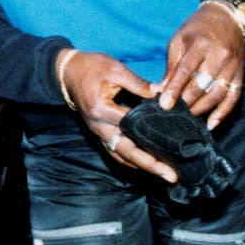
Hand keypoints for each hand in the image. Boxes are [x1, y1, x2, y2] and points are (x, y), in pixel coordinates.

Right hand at [61, 51, 177, 183]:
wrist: (68, 72)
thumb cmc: (91, 67)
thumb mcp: (115, 69)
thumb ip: (138, 84)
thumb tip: (163, 94)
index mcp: (102, 110)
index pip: (133, 126)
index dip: (154, 135)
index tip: (175, 145)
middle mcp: (99, 126)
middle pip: (127, 151)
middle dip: (150, 165)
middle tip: (172, 176)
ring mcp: (98, 132)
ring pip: (121, 156)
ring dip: (142, 167)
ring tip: (164, 174)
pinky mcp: (99, 133)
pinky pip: (115, 152)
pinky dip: (131, 160)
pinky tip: (147, 165)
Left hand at [157, 5, 244, 129]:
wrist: (228, 19)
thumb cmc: (197, 30)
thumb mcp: (179, 40)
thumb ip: (171, 65)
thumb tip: (160, 89)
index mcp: (201, 44)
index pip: (186, 70)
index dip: (174, 89)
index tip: (164, 104)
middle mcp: (220, 56)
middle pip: (203, 85)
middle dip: (186, 101)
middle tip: (173, 113)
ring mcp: (233, 66)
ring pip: (218, 94)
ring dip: (202, 109)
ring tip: (187, 118)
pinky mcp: (241, 75)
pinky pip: (233, 97)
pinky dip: (223, 113)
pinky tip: (211, 124)